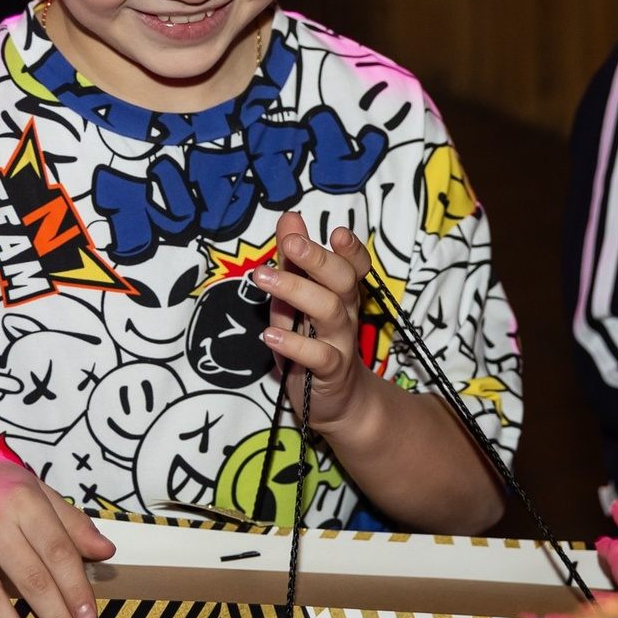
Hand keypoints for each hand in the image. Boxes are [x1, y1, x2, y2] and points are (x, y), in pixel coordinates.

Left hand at [253, 210, 374, 431]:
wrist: (338, 400)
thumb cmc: (314, 341)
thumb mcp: (297, 299)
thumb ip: (293, 261)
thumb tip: (290, 217)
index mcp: (342, 292)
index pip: (356, 265)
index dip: (351, 249)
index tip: (336, 232)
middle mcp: (346, 313)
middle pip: (343, 280)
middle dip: (318, 259)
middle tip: (291, 244)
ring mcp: (340, 342)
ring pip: (329, 311)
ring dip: (296, 291)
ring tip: (262, 278)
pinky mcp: (330, 372)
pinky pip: (318, 355)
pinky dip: (294, 344)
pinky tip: (270, 335)